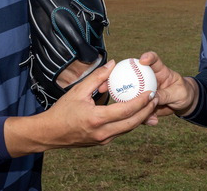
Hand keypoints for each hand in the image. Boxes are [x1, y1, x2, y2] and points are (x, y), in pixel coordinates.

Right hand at [4, 60, 157, 155]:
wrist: (50, 133)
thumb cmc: (62, 110)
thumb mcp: (78, 90)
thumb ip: (97, 77)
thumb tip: (112, 64)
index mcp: (97, 119)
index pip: (126, 110)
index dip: (141, 102)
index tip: (151, 92)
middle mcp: (102, 133)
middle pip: (132, 123)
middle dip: (147, 111)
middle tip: (156, 98)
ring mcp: (103, 140)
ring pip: (128, 129)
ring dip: (141, 117)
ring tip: (150, 104)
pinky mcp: (102, 142)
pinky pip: (121, 131)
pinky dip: (130, 122)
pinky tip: (135, 111)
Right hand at [138, 51, 198, 119]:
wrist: (184, 104)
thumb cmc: (183, 93)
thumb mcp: (178, 93)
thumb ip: (165, 94)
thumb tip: (151, 97)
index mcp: (160, 71)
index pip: (154, 60)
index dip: (148, 57)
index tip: (143, 60)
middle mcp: (150, 79)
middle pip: (136, 76)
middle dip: (130, 81)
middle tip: (134, 93)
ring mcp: (145, 91)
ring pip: (135, 95)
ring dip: (138, 104)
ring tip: (151, 113)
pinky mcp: (144, 103)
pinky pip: (140, 109)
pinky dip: (144, 116)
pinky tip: (153, 120)